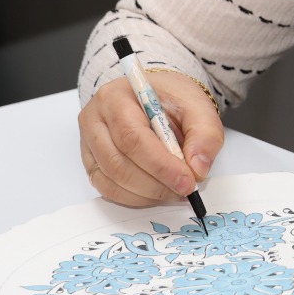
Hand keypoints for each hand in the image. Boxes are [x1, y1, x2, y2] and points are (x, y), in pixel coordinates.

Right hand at [78, 72, 223, 206]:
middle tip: (185, 189)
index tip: (187, 181)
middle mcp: (95, 119)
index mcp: (117, 97)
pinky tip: (155, 192)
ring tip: (174, 190)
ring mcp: (89, 142)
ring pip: (112, 180)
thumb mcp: (198, 106)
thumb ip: (205, 134)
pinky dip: (134, 197)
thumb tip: (198, 169)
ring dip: (147, 194)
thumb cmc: (171, 100)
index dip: (161, 166)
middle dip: (156, 184)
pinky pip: (107, 188)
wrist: (154, 98)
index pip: (133, 138)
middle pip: (118, 163)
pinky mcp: (91, 162)